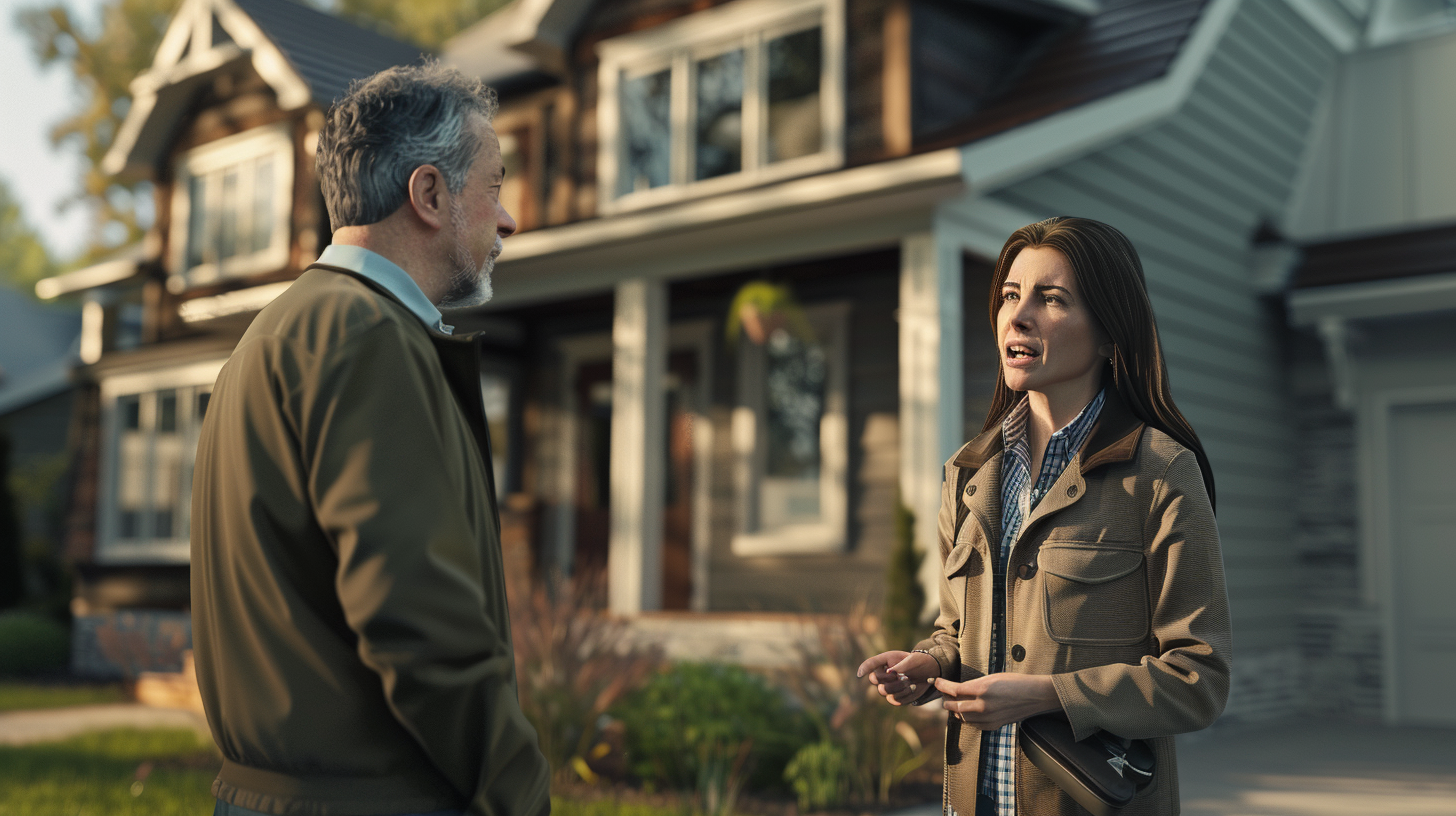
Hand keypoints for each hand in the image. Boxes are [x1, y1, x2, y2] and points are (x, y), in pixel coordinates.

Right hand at [856, 650, 939, 705]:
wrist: (929, 672)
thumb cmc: (918, 662)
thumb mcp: (911, 660)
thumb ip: (900, 666)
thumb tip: (889, 672)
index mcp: (884, 662)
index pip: (870, 664)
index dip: (864, 668)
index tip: (860, 674)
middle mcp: (883, 675)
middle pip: (875, 680)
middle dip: (889, 679)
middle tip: (904, 676)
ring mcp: (888, 687)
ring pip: (884, 691)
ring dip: (898, 687)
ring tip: (911, 682)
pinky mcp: (896, 697)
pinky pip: (894, 700)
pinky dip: (904, 695)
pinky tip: (914, 688)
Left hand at [933, 673, 1061, 729]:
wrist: (1035, 696)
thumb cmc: (1015, 682)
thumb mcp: (992, 678)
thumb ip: (973, 685)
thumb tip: (957, 689)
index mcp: (982, 689)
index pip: (954, 690)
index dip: (942, 685)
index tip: (936, 681)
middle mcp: (983, 706)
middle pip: (954, 706)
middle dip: (946, 700)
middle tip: (943, 693)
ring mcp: (988, 718)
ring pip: (962, 717)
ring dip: (954, 710)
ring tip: (952, 703)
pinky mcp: (993, 726)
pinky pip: (973, 724)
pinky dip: (966, 718)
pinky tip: (965, 712)